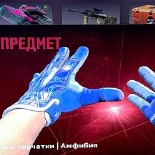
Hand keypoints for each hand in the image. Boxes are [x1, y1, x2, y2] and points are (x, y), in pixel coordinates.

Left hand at [4, 46, 123, 124]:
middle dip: (62, 56)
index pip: (75, 61)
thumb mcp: (83, 98)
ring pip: (48, 69)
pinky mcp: (34, 87)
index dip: (80, 55)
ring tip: (52, 62)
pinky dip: (38, 78)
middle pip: (58, 61)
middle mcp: (53, 73)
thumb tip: (119, 94)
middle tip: (64, 49)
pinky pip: (37, 80)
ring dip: (51, 65)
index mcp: (66, 73)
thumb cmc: (60, 100)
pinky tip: (36, 76)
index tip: (83, 48)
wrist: (38, 106)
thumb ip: (101, 95)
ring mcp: (42, 79)